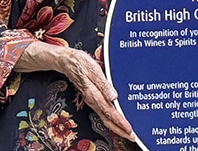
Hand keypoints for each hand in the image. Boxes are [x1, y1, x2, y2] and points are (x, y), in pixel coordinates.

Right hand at [15, 42, 134, 139]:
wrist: (66, 61)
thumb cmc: (79, 63)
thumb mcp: (93, 69)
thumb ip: (104, 84)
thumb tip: (113, 96)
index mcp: (94, 94)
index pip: (109, 112)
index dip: (120, 122)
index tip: (129, 129)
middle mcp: (92, 100)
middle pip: (107, 120)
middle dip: (119, 130)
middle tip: (131, 137)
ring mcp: (91, 100)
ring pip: (105, 118)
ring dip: (116, 126)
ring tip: (126, 131)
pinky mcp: (92, 98)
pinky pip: (102, 112)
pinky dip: (111, 119)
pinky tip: (116, 120)